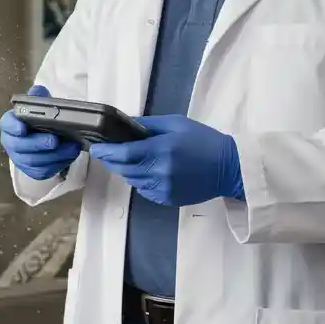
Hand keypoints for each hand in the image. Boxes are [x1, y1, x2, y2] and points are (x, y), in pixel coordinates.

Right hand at [0, 85, 81, 180]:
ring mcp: (21, 159)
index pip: (7, 124)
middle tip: (54, 140)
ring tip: (71, 147)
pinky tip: (70, 155)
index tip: (23, 127)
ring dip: (53, 155)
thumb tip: (38, 91)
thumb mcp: (38, 106)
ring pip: (34, 161)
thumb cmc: (39, 121)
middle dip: (38, 144)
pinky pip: (44, 171)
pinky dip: (58, 164)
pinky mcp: (33, 171)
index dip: (13, 126)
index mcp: (10, 124)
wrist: (42, 138)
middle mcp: (12, 143)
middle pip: (20, 146)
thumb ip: (38, 97)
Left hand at [89, 115, 243, 206]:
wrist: (229, 167)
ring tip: (133, 160)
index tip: (95, 148)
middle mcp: (159, 171)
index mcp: (161, 149)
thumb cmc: (203, 140)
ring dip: (127, 171)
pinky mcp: (168, 199)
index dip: (106, 152)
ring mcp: (163, 188)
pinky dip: (141, 181)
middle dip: (112, 161)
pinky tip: (150, 172)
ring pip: (132, 181)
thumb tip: (124, 124)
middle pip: (124, 169)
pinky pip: (144, 191)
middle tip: (107, 153)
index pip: (124, 153)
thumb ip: (148, 124)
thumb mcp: (176, 123)